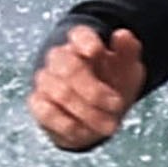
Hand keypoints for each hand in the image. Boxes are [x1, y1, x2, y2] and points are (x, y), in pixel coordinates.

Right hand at [30, 18, 148, 151]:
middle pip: (68, 66)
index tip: (96, 52)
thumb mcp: (129, 68)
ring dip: (88, 112)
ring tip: (110, 126)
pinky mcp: (38, 102)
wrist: (98, 113)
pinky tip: (86, 132)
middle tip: (117, 106)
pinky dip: (68, 124)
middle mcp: (60, 58)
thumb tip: (122, 35)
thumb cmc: (113, 84)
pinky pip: (46, 112)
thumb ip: (128, 51)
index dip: (86, 41)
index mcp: (83, 43)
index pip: (79, 34)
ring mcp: (46, 80)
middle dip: (95, 91)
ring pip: (60, 92)